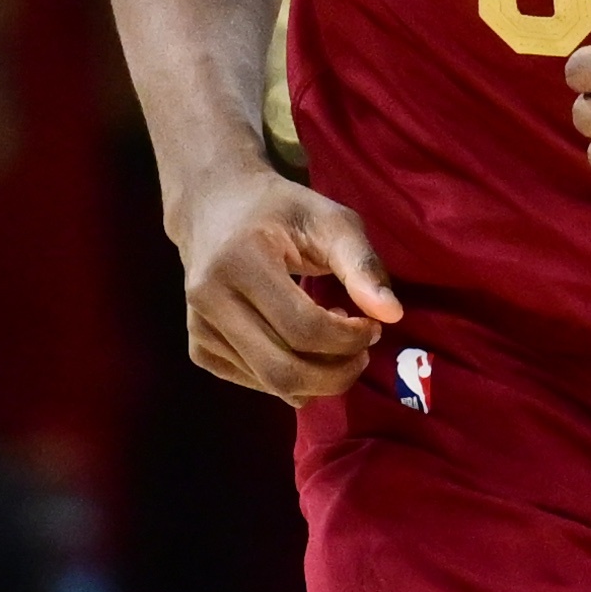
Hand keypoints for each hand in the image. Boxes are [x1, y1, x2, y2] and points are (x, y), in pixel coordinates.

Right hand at [176, 165, 399, 404]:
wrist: (214, 207)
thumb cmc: (280, 210)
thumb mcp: (329, 219)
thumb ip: (361, 264)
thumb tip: (392, 315)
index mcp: (240, 261)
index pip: (303, 328)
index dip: (349, 339)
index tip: (373, 327)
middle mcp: (209, 300)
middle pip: (284, 369)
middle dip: (337, 373)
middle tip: (362, 354)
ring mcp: (198, 329)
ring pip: (271, 383)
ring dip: (318, 377)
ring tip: (335, 343)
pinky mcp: (198, 349)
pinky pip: (255, 383)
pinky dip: (291, 379)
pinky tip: (303, 348)